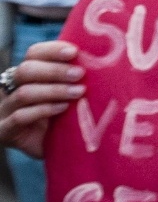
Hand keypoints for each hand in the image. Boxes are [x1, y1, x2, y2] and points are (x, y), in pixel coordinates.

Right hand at [0, 41, 86, 158]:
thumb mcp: (70, 93)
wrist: (54, 150)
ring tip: (78, 92)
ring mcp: (5, 110)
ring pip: (24, 93)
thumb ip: (76, 76)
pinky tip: (63, 108)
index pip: (33, 54)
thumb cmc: (64, 116)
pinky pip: (21, 116)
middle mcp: (11, 89)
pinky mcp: (5, 130)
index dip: (52, 50)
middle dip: (55, 70)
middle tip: (80, 74)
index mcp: (26, 75)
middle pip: (26, 70)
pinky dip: (43, 110)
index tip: (75, 52)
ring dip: (54, 90)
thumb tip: (103, 55)